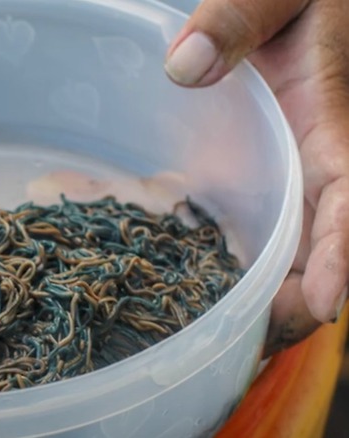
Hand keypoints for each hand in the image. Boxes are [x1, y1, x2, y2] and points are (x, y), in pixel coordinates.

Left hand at [164, 0, 348, 354]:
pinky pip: (252, 227)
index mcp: (331, 122)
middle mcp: (312, 161)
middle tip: (253, 346)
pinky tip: (192, 290)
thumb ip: (238, 17)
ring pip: (288, 248)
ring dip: (266, 297)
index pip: (348, 197)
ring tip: (224, 341)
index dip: (342, 254)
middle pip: (320, 246)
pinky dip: (234, 264)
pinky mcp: (254, 174)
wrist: (287, 4)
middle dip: (298, 301)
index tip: (324, 303)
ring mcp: (284, 174)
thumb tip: (183, 69)